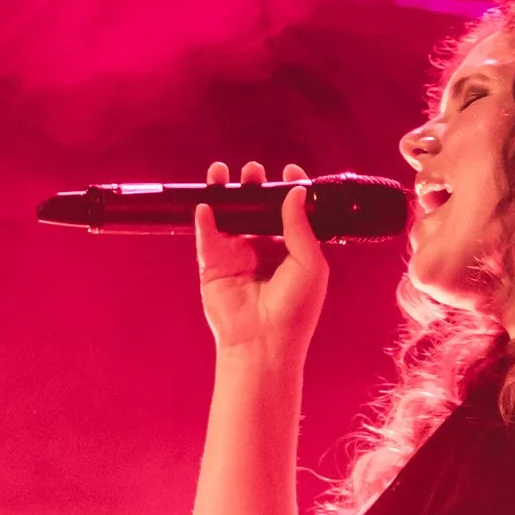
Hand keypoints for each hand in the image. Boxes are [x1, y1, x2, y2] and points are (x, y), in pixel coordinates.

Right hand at [193, 159, 327, 366]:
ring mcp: (236, 253)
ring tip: (221, 172)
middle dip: (253, 184)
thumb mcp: (310, 265)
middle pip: (255, 206)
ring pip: (228, 214)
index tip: (289, 172)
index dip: (288, 188)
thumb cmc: (294, 309)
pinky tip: (207, 205)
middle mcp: (262, 246)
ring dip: (224, 191)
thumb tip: (295, 191)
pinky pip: (206, 234)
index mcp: (290, 247)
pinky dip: (204, 217)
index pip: (288, 210)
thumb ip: (301, 226)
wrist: (263, 342)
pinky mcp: (212, 264)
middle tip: (254, 172)